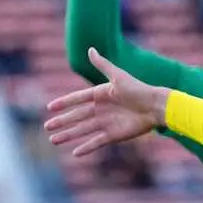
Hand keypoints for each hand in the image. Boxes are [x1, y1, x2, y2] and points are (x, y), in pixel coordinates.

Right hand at [45, 48, 168, 155]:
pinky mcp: (114, 135)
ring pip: (83, 130)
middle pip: (77, 117)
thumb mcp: (118, 76)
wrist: (156, 107)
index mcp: (101, 95)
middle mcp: (102, 110)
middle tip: (47, 127)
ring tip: (53, 140)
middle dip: (62, 122)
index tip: (50, 107)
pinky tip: (74, 152)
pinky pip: (96, 142)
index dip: (64, 103)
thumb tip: (90, 49)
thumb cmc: (139, 90)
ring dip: (69, 135)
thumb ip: (103, 65)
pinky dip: (86, 147)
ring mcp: (107, 123)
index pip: (78, 99)